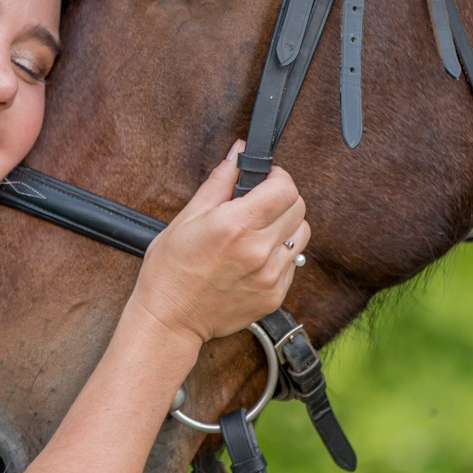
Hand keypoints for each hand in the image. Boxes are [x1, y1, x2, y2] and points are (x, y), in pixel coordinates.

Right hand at [128, 141, 307, 344]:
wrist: (170, 319)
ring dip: (285, 226)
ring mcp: (269, 276)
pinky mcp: (275, 296)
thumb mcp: (187, 218)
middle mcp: (257, 250)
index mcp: (234, 225)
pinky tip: (255, 258)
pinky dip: (280, 255)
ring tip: (259, 232)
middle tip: (260, 204)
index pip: (284, 188)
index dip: (277, 177)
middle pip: (298, 208)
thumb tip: (238, 153)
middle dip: (282, 198)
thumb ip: (219, 182)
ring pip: (301, 235)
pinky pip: (293, 264)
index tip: (265, 179)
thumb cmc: (170, 270)